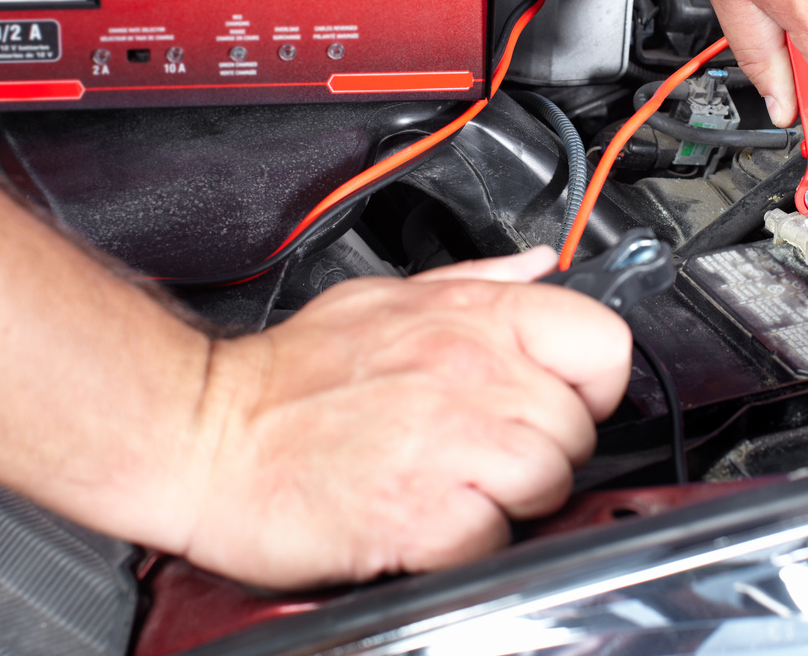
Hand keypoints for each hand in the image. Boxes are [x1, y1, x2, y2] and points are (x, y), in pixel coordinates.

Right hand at [172, 247, 632, 587]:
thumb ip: (477, 280)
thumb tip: (541, 264)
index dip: (592, 383)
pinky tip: (424, 518)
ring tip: (449, 486)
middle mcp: (472, 373)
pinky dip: (465, 544)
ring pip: (548, 485)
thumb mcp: (387, 297)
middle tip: (479, 453)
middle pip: (577, 429)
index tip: (562, 400)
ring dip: (507, 500)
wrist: (204, 435)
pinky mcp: (424, 514)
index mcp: (472, 318)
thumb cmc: (287, 378)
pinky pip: (494, 540)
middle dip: (541, 451)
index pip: (603, 342)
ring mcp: (452, 443)